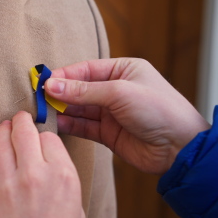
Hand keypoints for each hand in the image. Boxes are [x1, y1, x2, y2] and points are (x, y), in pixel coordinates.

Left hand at [0, 111, 84, 217]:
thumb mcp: (75, 207)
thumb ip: (61, 179)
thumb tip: (49, 163)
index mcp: (62, 175)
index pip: (49, 138)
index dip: (44, 137)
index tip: (41, 138)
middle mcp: (34, 173)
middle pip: (23, 131)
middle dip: (21, 121)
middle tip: (19, 118)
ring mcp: (8, 183)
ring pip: (1, 143)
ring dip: (3, 132)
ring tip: (4, 128)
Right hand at [45, 58, 209, 173]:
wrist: (180, 148)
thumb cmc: (159, 110)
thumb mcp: (119, 93)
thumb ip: (83, 91)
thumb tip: (51, 85)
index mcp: (123, 70)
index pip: (85, 69)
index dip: (63, 75)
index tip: (42, 81)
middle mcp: (115, 89)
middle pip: (79, 88)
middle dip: (59, 93)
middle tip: (37, 97)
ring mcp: (111, 112)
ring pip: (78, 108)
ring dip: (61, 110)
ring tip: (41, 111)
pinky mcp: (107, 133)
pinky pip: (82, 126)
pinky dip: (68, 125)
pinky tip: (54, 124)